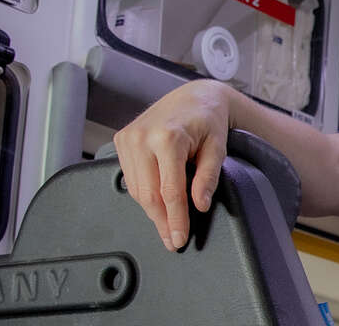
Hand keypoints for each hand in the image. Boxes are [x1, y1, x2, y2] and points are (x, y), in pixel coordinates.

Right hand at [113, 79, 233, 250]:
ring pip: (136, 189)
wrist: (193, 97)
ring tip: (167, 224)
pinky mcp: (121, 140)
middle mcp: (142, 137)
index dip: (175, 219)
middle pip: (148, 194)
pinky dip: (144, 193)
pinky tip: (157, 201)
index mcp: (168, 137)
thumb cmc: (208, 121)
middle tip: (172, 241)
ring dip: (152, 210)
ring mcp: (128, 138)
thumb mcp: (217, 149)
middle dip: (161, 221)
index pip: (169, 191)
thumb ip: (208, 178)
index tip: (179, 238)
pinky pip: (130, 177)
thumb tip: (199, 205)